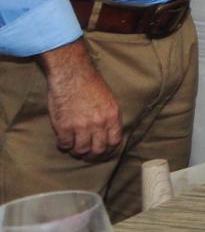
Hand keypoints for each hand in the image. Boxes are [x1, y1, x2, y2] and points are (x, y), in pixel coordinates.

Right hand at [38, 41, 121, 159]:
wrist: (72, 75)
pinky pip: (64, 145)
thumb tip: (110, 133)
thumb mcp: (109, 100)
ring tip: (74, 148)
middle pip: (98, 150)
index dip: (109, 151)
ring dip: (77, 151)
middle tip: (88, 156)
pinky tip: (63, 142)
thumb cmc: (90, 84)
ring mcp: (81, 126)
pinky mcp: (64, 127)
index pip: (115, 142)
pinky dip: (64, 146)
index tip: (103, 153)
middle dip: (93, 156)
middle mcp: (99, 124)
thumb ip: (110, 117)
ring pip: (81, 150)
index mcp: (112, 117)